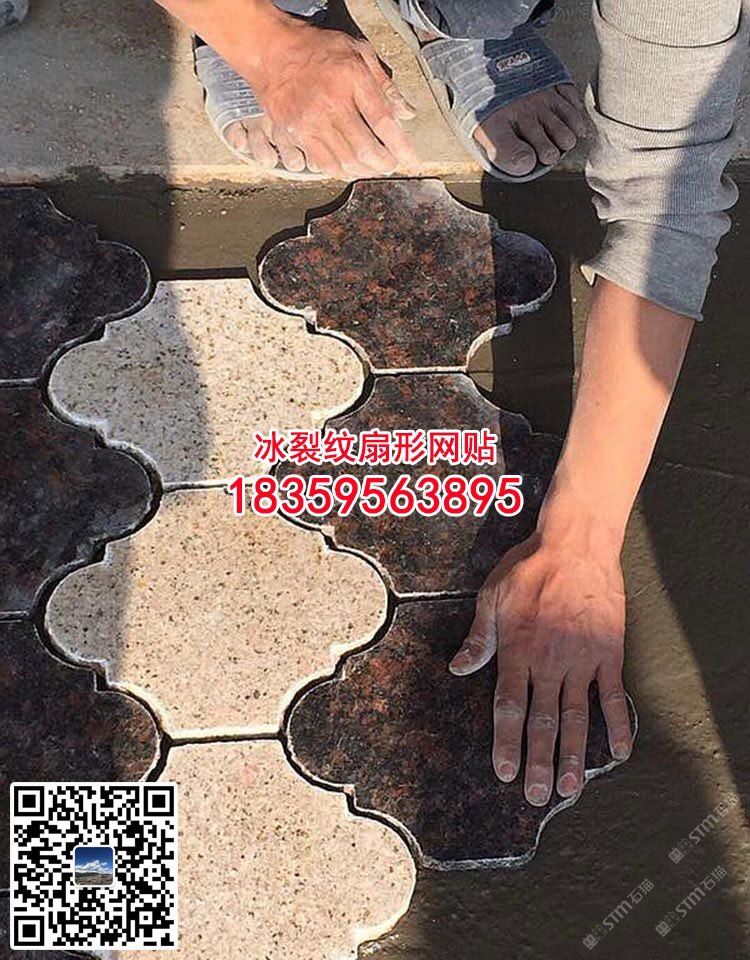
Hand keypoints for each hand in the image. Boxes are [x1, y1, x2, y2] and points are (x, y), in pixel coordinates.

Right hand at [247, 18, 417, 176]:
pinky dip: (341, 171)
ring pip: (346, 161)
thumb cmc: (317, 49)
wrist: (271, 51)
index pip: (384, 121)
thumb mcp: (358, 52)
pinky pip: (324, 164)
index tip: (414, 162)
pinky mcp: (296, 134)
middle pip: (366, 148)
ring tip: (373, 167)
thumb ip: (385, 83)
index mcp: (352, 79)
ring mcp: (312, 121)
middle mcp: (331, 103)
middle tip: (391, 165)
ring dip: (365, 171)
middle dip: (384, 163)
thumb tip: (407, 113)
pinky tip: (350, 168)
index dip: (402, 146)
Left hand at [449, 529, 631, 805]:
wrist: (576, 546)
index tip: (505, 773)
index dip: (506, 743)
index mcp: (517, 651)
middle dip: (540, 762)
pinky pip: (614, 695)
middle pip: (543, 722)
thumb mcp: (491, 597)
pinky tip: (620, 753)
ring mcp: (582, 660)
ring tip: (571, 788)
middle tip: (538, 797)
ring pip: (577, 717)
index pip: (509, 708)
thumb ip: (478, 638)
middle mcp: (549, 663)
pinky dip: (618, 724)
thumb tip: (457, 668)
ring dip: (575, 755)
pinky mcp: (608, 653)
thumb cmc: (528, 568)